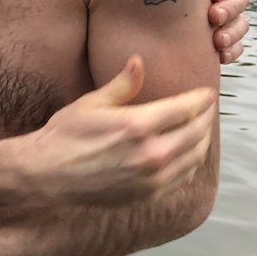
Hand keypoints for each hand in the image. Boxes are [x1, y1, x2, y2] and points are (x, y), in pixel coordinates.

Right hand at [22, 55, 214, 205]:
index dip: (200, 99)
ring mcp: (152, 177)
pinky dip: (192, 162)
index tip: (206, 93)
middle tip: (208, 108)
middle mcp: (151, 153)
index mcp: (137, 125)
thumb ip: (121, 85)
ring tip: (202, 128)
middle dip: (206, 117)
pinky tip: (188, 152)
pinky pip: (183, 176)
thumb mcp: (91, 103)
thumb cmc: (66, 134)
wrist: (48, 173)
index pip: (184, 109)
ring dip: (203, 140)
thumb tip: (138, 61)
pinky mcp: (149, 194)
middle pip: (196, 132)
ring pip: (194, 156)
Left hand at [200, 0, 248, 63]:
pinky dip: (232, 50)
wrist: (129, 23)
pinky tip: (219, 56)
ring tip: (217, 41)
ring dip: (233, 31)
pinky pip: (236, 45)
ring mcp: (221, 17)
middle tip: (213, 17)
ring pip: (241, 21)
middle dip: (230, 7)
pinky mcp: (217, 39)